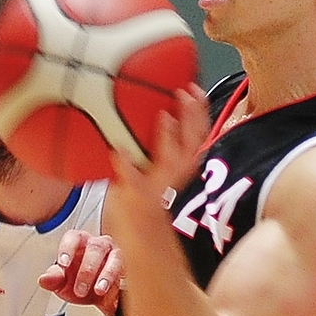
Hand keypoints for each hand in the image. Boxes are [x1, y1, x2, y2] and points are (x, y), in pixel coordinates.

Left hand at [39, 230, 123, 315]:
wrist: (98, 298)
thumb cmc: (79, 282)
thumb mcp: (63, 283)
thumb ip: (54, 279)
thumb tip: (44, 280)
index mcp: (79, 242)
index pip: (73, 237)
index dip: (68, 249)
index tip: (63, 264)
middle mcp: (99, 245)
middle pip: (95, 248)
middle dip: (87, 270)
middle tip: (80, 290)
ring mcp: (116, 254)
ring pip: (115, 257)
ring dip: (107, 275)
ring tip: (99, 291)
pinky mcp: (130, 268)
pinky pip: (129, 272)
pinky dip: (122, 284)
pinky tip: (116, 295)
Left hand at [107, 83, 210, 231]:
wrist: (140, 226)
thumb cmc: (145, 189)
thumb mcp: (155, 161)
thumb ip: (159, 139)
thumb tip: (157, 112)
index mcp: (182, 161)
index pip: (197, 132)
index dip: (198, 111)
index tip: (194, 90)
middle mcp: (177, 172)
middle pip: (193, 141)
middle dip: (192, 116)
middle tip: (184, 93)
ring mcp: (160, 183)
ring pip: (172, 159)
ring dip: (169, 137)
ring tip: (164, 117)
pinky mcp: (139, 194)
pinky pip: (132, 179)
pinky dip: (126, 166)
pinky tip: (117, 152)